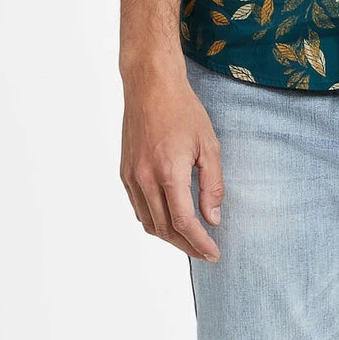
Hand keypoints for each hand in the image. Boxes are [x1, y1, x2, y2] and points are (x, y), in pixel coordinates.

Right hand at [120, 62, 224, 261]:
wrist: (150, 86)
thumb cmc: (183, 110)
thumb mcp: (209, 144)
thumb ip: (212, 184)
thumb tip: (212, 218)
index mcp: (169, 172)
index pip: (184, 223)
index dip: (200, 243)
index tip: (214, 253)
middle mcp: (145, 179)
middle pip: (165, 229)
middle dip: (186, 246)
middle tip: (206, 251)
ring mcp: (132, 177)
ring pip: (148, 222)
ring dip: (169, 237)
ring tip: (190, 239)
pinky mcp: (125, 173)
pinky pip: (138, 208)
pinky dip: (154, 220)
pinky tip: (170, 219)